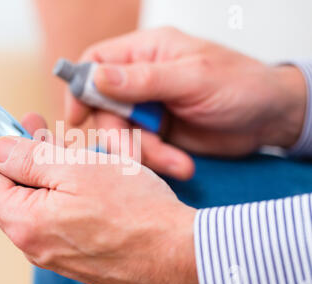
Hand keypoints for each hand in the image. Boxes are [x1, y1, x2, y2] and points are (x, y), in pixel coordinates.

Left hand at [0, 113, 199, 283]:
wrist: (178, 254)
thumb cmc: (135, 211)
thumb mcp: (77, 170)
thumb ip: (27, 160)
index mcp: (25, 221)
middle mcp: (33, 241)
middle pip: (6, 190)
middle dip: (8, 153)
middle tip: (16, 124)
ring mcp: (53, 248)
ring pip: (31, 199)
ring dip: (34, 167)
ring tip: (45, 139)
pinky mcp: (73, 249)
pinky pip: (50, 212)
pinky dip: (51, 187)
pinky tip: (65, 170)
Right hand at [67, 27, 306, 173]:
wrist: (270, 118)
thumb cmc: (240, 85)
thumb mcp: (192, 78)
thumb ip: (144, 80)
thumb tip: (96, 77)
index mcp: (146, 52)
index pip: (96, 61)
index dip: (80, 87)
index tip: (77, 117)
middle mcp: (142, 79)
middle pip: (104, 107)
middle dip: (119, 135)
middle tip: (135, 154)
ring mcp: (149, 108)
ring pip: (123, 134)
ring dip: (146, 154)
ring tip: (178, 163)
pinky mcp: (159, 133)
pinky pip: (143, 151)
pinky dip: (160, 162)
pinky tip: (184, 166)